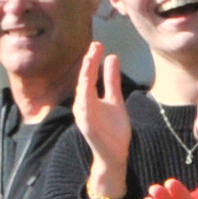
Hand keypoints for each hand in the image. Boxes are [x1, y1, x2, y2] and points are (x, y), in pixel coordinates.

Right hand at [76, 45, 135, 198]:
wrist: (115, 154)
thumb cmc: (113, 129)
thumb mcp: (115, 100)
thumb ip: (111, 80)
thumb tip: (111, 57)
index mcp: (88, 98)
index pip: (89, 74)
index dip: (92, 59)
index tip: (98, 44)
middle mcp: (82, 105)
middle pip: (83, 79)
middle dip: (88, 62)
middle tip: (95, 45)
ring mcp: (83, 116)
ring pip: (82, 91)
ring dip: (85, 75)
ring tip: (90, 59)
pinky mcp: (87, 126)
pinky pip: (84, 109)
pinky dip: (85, 97)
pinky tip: (87, 85)